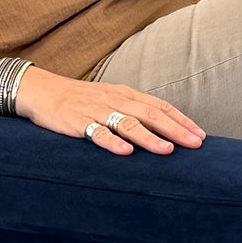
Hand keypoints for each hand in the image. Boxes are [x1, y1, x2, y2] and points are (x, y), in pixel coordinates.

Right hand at [14, 70, 205, 155]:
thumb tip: (163, 130)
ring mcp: (95, 111)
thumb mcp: (109, 99)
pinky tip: (124, 152)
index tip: (200, 135)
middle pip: (150, 114)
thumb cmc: (80, 99)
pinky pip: (95, 132)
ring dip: (149, 137)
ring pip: (127, 123)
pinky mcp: (76, 122)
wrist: (41, 91)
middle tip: (195, 144)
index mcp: (125, 94)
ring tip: (167, 150)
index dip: (181, 120)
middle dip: (175, 130)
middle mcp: (114, 100)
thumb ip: (133, 111)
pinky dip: (111, 142)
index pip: (159, 106)